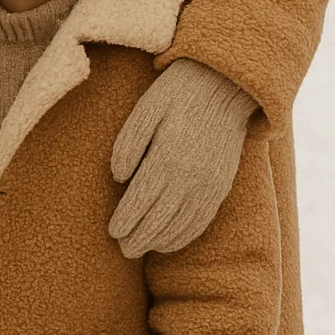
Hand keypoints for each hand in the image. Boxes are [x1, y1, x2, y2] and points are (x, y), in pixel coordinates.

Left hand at [110, 58, 257, 257]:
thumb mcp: (145, 110)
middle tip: (123, 249)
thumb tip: (118, 178)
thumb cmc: (176, 95)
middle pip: (161, 220)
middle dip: (139, 238)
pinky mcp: (221, 186)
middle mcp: (191, 178)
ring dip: (160, 241)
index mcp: (168, 158)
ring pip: (182, 226)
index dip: (126, 220)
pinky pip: (202, 220)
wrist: (223, 86)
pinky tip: (170, 241)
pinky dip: (184, 235)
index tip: (112, 233)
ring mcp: (210, 185)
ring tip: (141, 248)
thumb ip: (128, 144)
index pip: (142, 202)